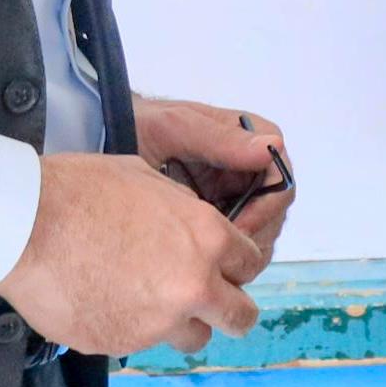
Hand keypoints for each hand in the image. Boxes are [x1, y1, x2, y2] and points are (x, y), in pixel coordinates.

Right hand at [0, 151, 265, 357]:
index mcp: (205, 238)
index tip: (223, 266)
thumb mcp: (146, 178)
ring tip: (148, 301)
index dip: (236, 264)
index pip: (250, 263)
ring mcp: (157, 323)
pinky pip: (140, 344)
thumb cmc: (80, 189)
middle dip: (229, 308)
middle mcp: (192, 286)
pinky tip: (103, 302)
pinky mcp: (120, 345)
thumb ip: (183, 212)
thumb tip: (192, 228)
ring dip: (182, 323)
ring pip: (195, 338)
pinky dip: (130, 328)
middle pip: (240, 316)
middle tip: (207, 300)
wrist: (24, 226)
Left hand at [134, 92, 293, 263]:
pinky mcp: (215, 214)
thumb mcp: (175, 128)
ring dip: (239, 250)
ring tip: (204, 262)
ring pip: (257, 231)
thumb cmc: (140, 124)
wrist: (105, 136)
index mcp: (249, 138)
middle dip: (253, 237)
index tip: (237, 231)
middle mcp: (248, 166)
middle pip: (273, 213)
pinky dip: (221, 254)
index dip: (266, 210)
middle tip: (221, 259)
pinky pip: (232, 241)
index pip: (281, 180)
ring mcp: (233, 192)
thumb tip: (271, 149)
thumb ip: (220, 139)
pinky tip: (195, 260)